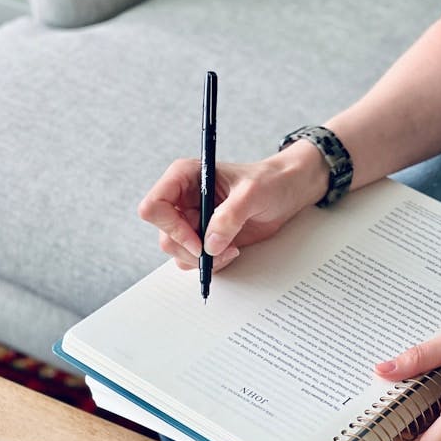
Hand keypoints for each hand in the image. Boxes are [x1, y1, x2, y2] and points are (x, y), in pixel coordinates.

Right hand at [138, 141, 327, 270]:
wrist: (286, 192)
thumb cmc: (269, 182)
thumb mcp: (252, 193)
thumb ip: (230, 216)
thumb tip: (210, 244)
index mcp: (184, 177)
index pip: (154, 207)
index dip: (171, 228)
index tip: (198, 241)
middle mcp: (183, 199)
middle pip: (165, 236)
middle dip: (192, 250)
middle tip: (220, 250)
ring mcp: (192, 220)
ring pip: (177, 251)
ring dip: (203, 259)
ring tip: (231, 249)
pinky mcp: (204, 237)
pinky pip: (194, 259)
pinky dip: (212, 263)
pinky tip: (232, 251)